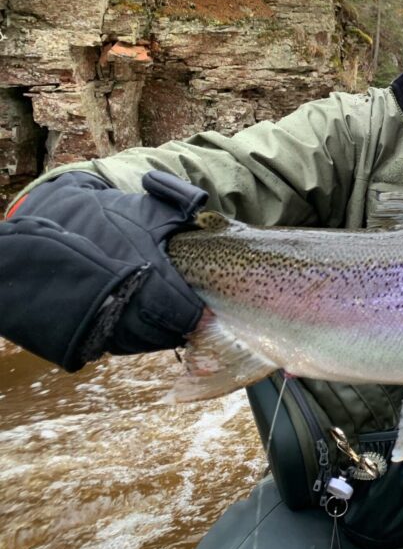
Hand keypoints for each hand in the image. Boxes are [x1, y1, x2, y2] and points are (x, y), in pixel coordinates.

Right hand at [0, 170, 207, 370]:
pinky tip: (142, 321)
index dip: (198, 315)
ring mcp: (106, 325)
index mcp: (149, 280)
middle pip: (166, 334)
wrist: (50, 235)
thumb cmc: (108, 220)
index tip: (206, 311)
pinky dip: (135, 337)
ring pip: (144, 343)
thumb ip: (182, 203)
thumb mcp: (150, 209)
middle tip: (188, 314)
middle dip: (179, 324)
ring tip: (165, 316)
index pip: (184, 315)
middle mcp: (128, 308)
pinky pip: (121, 345)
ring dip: (158, 333)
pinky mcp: (89, 334)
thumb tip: (205, 207)